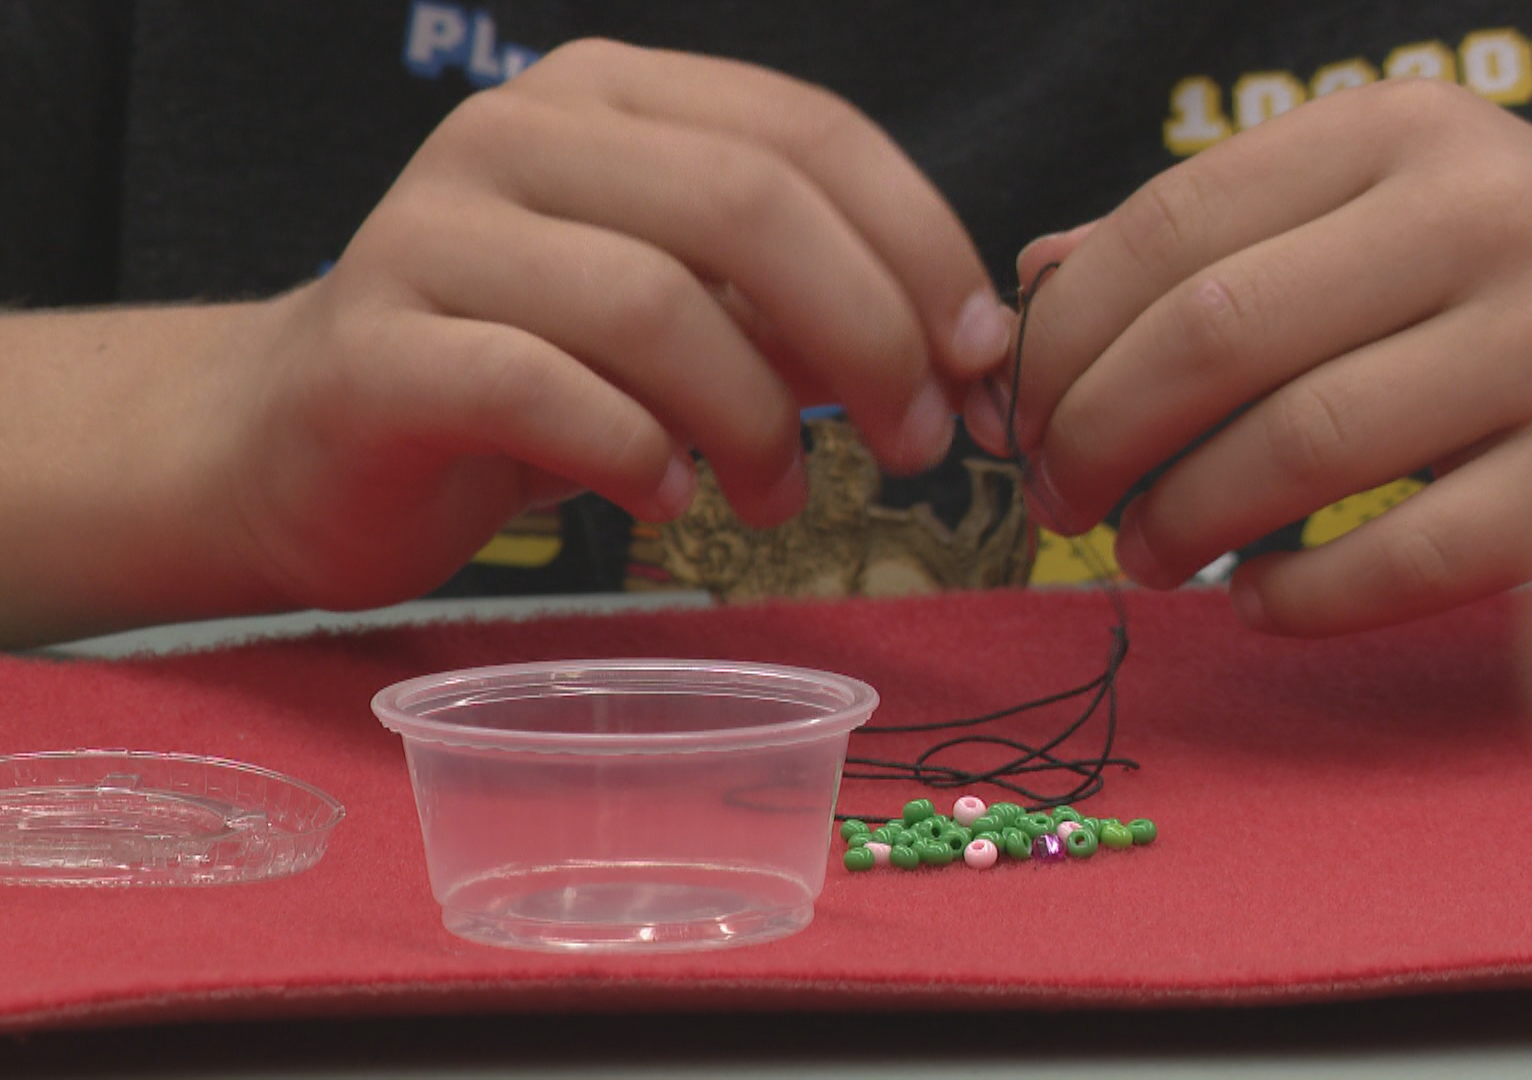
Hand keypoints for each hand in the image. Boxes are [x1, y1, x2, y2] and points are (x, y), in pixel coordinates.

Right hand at [214, 40, 1011, 611]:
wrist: (308, 437)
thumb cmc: (528, 373)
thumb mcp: (683, 318)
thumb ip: (797, 308)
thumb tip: (956, 350)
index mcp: (609, 96)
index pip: (805, 130)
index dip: (921, 242)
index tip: (980, 355)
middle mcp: (514, 135)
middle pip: (745, 205)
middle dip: (868, 333)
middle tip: (918, 440)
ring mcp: (430, 233)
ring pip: (651, 304)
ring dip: (757, 420)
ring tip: (780, 495)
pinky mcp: (375, 351)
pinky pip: (543, 391)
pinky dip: (639, 456)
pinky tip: (674, 499)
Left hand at [966, 78, 1531, 635]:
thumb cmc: (1508, 283)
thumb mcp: (1374, 211)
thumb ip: (1216, 237)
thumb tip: (1037, 281)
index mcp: (1408, 131)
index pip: (1172, 224)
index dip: (1064, 337)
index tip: (1022, 415)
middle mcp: (1492, 215)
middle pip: (1214, 334)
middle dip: (1096, 436)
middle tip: (1062, 500)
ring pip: (1296, 450)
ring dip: (1179, 524)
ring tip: (1147, 556)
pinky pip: (1400, 559)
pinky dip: (1296, 598)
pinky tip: (1256, 602)